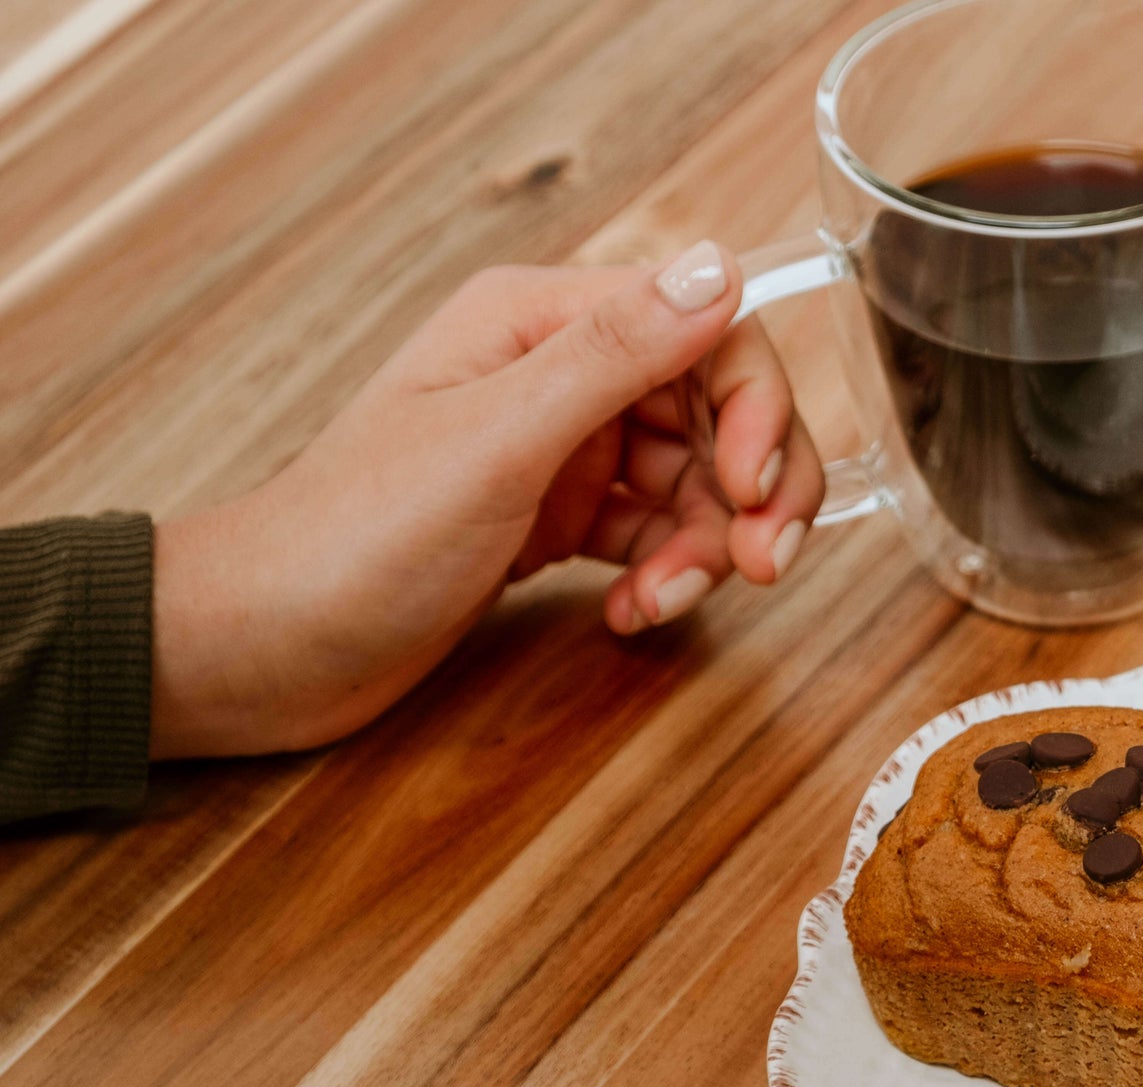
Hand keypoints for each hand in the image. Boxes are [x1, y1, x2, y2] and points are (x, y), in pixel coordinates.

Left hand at [151, 240, 822, 757]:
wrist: (266, 649)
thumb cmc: (353, 538)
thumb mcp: (495, 441)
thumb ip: (614, 354)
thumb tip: (719, 267)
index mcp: (541, 322)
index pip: (704, 327)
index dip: (753, 405)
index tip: (751, 489)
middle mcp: (559, 374)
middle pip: (716, 410)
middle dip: (751, 489)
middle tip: (760, 563)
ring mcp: (561, 449)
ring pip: (697, 480)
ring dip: (706, 546)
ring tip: (662, 602)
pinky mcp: (558, 518)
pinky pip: (656, 531)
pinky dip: (665, 573)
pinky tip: (631, 613)